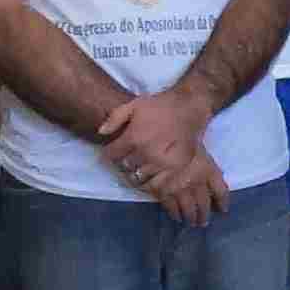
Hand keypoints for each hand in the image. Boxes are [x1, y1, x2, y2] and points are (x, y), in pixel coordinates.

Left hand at [93, 82, 214, 196]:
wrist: (190, 106)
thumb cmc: (161, 104)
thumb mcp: (134, 104)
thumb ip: (115, 118)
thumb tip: (100, 133)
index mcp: (134, 137)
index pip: (112, 155)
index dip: (110, 153)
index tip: (113, 151)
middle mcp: (147, 153)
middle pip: (125, 168)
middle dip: (123, 163)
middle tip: (127, 158)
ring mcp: (163, 163)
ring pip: (140, 178)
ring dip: (136, 174)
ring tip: (138, 167)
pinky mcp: (177, 168)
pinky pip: (159, 185)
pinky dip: (151, 183)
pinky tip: (151, 176)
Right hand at [143, 141, 224, 225]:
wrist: (156, 142)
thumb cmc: (179, 137)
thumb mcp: (195, 142)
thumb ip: (202, 156)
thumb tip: (209, 165)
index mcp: (208, 169)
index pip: (220, 190)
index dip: (223, 201)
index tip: (224, 209)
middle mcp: (198, 182)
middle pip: (204, 203)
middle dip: (204, 214)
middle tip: (203, 222)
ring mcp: (181, 189)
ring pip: (189, 208)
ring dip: (191, 217)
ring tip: (191, 223)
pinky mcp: (165, 192)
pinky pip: (172, 207)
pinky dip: (175, 214)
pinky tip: (176, 217)